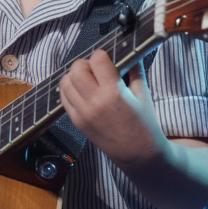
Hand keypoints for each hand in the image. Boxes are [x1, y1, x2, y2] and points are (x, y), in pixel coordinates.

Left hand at [59, 49, 167, 167]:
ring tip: (88, 79)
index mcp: (114, 93)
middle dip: (85, 63)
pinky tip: (82, 90)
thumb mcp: (143, 95)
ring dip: (74, 75)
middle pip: (76, 68)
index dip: (102, 55)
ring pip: (65, 82)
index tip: (108, 59)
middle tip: (96, 69)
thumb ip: (135, 70)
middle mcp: (95, 102)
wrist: (138, 155)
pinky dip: (69, 89)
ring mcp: (83, 113)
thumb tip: (131, 53)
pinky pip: (63, 98)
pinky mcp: (77, 122)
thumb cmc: (144, 126)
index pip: (97, 60)